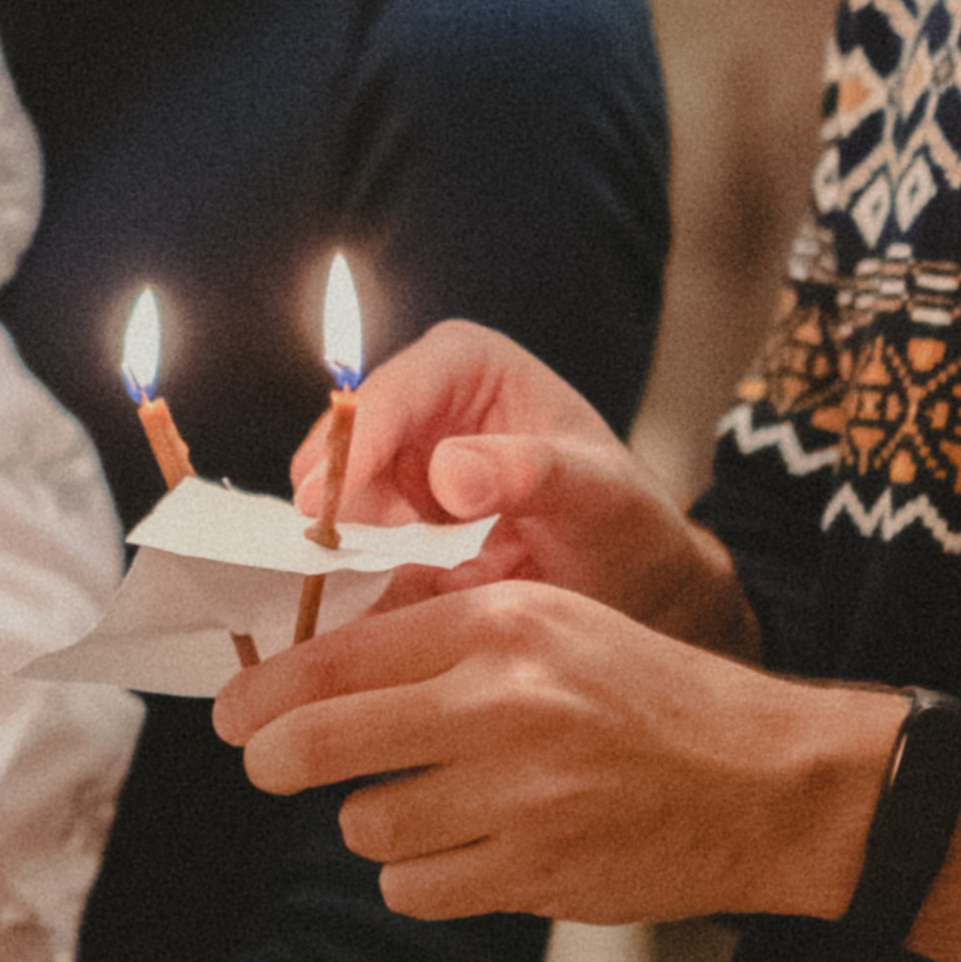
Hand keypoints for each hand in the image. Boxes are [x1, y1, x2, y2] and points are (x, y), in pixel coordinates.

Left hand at [214, 580, 899, 927]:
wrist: (766, 782)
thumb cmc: (650, 698)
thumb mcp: (554, 625)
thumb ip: (442, 640)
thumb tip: (315, 672)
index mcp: (502, 625)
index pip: (339, 656)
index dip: (264, 692)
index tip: (234, 712)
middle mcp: (503, 703)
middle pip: (319, 744)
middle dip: (276, 760)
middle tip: (270, 765)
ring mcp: (520, 797)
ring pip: (366, 825)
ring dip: (376, 821)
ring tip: (427, 804)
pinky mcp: (536, 874)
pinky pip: (416, 889)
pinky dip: (422, 878)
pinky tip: (466, 851)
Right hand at [293, 320, 756, 651]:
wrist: (637, 580)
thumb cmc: (630, 526)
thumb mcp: (596, 497)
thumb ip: (528, 475)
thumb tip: (446, 473)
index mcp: (468, 361)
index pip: (387, 394)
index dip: (350, 449)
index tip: (323, 512)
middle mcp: (424, 394)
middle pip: (343, 442)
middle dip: (335, 501)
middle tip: (334, 568)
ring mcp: (404, 451)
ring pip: (336, 494)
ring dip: (342, 543)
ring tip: (371, 592)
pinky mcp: (395, 507)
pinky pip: (349, 537)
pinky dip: (358, 568)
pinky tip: (388, 600)